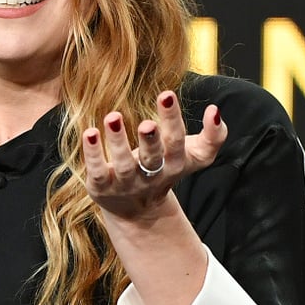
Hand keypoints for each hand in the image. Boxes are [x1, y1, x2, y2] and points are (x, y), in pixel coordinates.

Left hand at [82, 91, 228, 222]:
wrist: (138, 210)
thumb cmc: (165, 170)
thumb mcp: (194, 157)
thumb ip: (213, 136)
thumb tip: (215, 111)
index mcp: (174, 163)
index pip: (176, 142)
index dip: (173, 120)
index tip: (166, 94)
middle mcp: (151, 174)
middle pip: (153, 157)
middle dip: (151, 140)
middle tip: (147, 123)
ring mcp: (126, 182)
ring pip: (123, 164)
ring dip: (118, 141)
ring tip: (113, 117)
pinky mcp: (102, 186)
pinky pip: (97, 171)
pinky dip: (92, 154)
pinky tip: (89, 133)